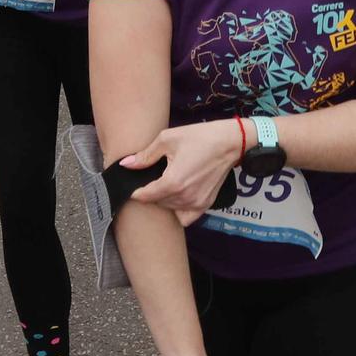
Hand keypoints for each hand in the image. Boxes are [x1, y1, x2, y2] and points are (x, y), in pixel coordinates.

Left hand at [121, 119, 241, 225]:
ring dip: (164, 200)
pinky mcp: (206, 204)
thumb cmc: (199, 137)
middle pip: (157, 203)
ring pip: (170, 209)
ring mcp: (196, 203)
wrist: (229, 142)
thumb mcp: (167, 139)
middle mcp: (184, 197)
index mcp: (172, 182)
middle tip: (150, 180)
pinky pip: (186, 217)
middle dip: (150, 194)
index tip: (133, 186)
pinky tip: (177, 197)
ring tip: (164, 185)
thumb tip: (125, 164)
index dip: (136, 192)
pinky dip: (178, 211)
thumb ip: (145, 156)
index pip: (145, 196)